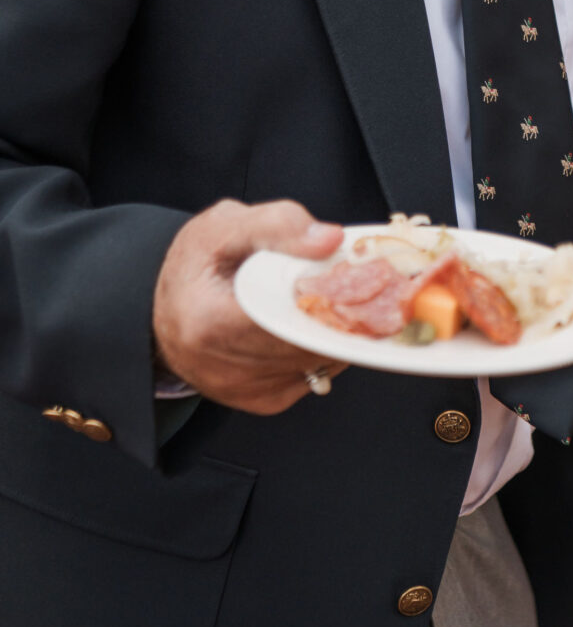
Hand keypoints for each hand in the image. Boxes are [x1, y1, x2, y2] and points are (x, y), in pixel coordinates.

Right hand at [153, 198, 345, 411]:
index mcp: (208, 323)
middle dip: (335, 312)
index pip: (285, 319)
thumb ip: (277, 224)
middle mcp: (222, 368)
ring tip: (331, 298)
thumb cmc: (196, 266)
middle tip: (348, 282)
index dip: (323, 297)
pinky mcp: (261, 402)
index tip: (343, 276)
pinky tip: (312, 322)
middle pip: (306, 344)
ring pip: (317, 361)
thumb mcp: (224, 226)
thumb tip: (329, 240)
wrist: (170, 309)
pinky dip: (322, 347)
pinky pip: (314, 374)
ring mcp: (243, 391)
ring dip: (334, 331)